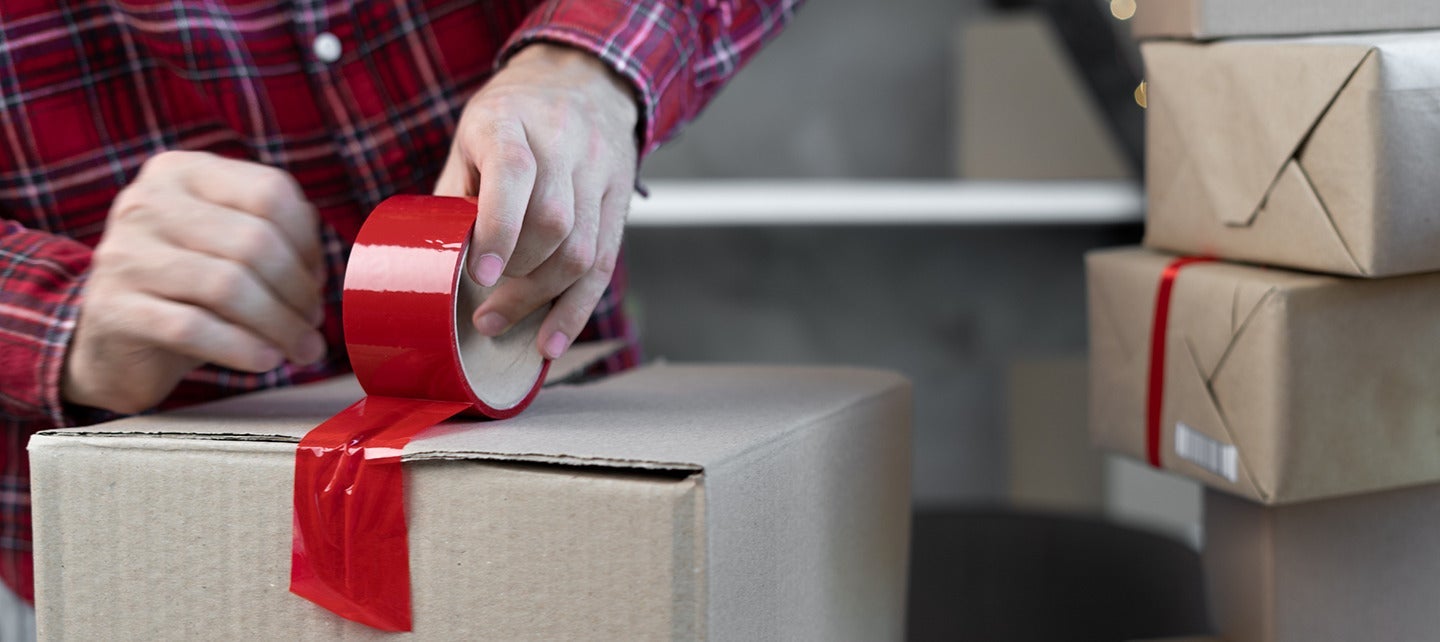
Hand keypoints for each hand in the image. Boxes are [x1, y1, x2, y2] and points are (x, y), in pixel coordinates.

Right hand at [62, 151, 326, 413]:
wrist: (115, 341)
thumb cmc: (190, 290)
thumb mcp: (227, 245)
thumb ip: (273, 237)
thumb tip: (325, 274)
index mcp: (182, 172)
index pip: (270, 191)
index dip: (309, 240)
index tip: (319, 280)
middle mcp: (147, 203)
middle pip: (254, 241)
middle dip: (298, 291)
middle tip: (313, 324)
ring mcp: (123, 254)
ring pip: (227, 286)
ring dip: (279, 325)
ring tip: (301, 349)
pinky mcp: (113, 309)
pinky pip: (193, 328)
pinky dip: (243, 348)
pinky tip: (266, 360)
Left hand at [435, 43, 638, 359]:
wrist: (584, 80)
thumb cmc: (512, 117)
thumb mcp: (470, 137)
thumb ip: (456, 195)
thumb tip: (433, 261)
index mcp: (512, 120)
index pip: (513, 173)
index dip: (498, 228)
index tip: (478, 275)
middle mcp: (564, 143)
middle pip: (552, 222)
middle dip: (516, 276)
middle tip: (482, 308)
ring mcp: (598, 171)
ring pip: (580, 250)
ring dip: (540, 297)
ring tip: (503, 320)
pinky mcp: (619, 198)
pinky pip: (603, 262)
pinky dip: (575, 308)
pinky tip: (551, 338)